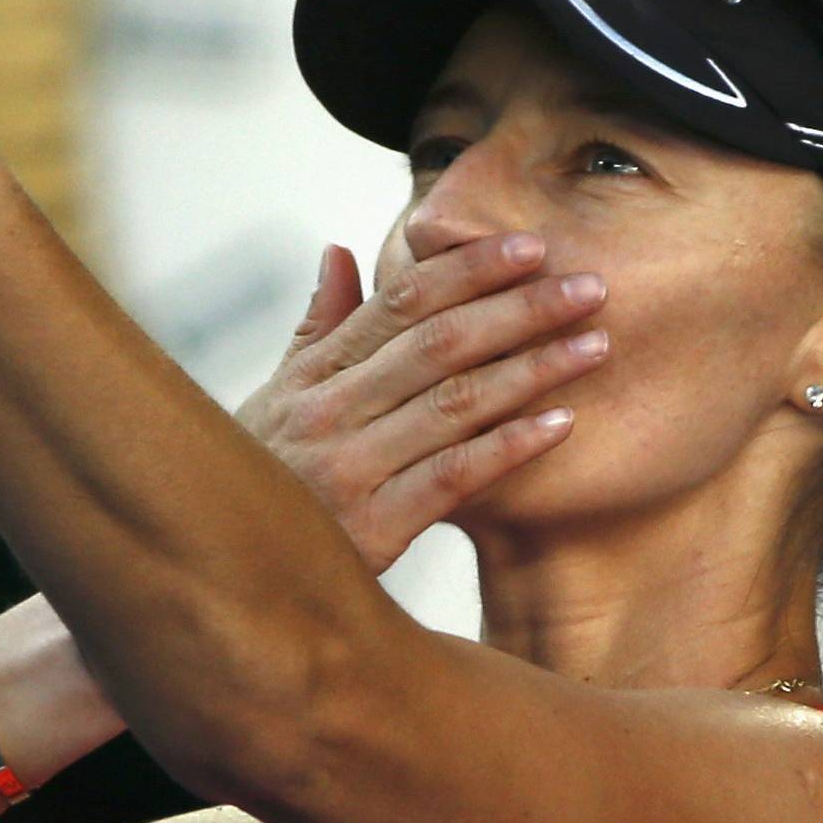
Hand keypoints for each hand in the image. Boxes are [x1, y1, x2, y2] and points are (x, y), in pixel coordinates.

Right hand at [235, 233, 609, 574]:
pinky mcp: (373, 530)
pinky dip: (511, 447)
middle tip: (589, 286)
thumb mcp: (277, 398)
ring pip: (455, 403)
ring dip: (533, 369)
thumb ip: (317, 326)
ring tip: (595, 344)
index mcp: (316, 373)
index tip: (532, 247)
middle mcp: (331, 411)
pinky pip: (454, 477)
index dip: (469, 268)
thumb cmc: (261, 477)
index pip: (400, 301)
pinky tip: (563, 425)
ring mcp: (350, 469)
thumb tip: (338, 250)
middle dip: (520, 308)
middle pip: (439, 342)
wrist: (226, 576)